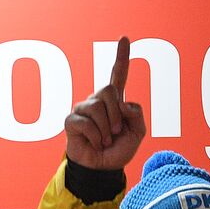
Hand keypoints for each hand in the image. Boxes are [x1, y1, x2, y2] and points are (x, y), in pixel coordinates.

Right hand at [65, 38, 146, 170]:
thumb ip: (137, 115)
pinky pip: (87, 123)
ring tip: (105, 140)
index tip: (124, 38)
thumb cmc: (118, 151)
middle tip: (116, 132)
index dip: (121, 57)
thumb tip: (122, 103)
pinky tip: (96, 144)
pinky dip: (96, 138)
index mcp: (114, 101)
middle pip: (108, 89)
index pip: (118, 75)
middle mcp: (97, 101)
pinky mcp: (71, 120)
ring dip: (106, 130)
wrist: (103, 170)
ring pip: (98, 107)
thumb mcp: (137, 134)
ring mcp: (83, 109)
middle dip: (116, 114)